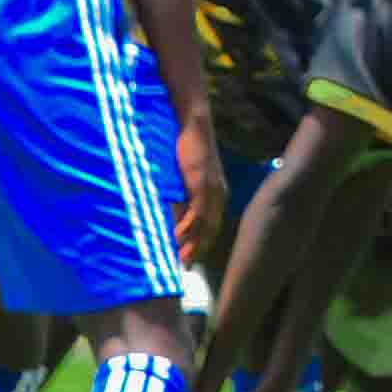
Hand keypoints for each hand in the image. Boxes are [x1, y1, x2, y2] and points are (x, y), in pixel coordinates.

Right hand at [172, 117, 223, 266]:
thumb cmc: (188, 148)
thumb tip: (173, 210)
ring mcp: (212, 188)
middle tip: (185, 267)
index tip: (190, 260)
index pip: (211, 226)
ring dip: (193, 241)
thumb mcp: (187, 176)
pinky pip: (197, 207)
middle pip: (210, 229)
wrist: (194, 124)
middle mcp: (218, 194)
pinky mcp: (202, 181)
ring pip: (204, 222)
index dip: (201, 244)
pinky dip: (189, 223)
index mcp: (216, 194)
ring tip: (182, 258)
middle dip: (198, 249)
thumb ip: (184, 193)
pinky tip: (180, 235)